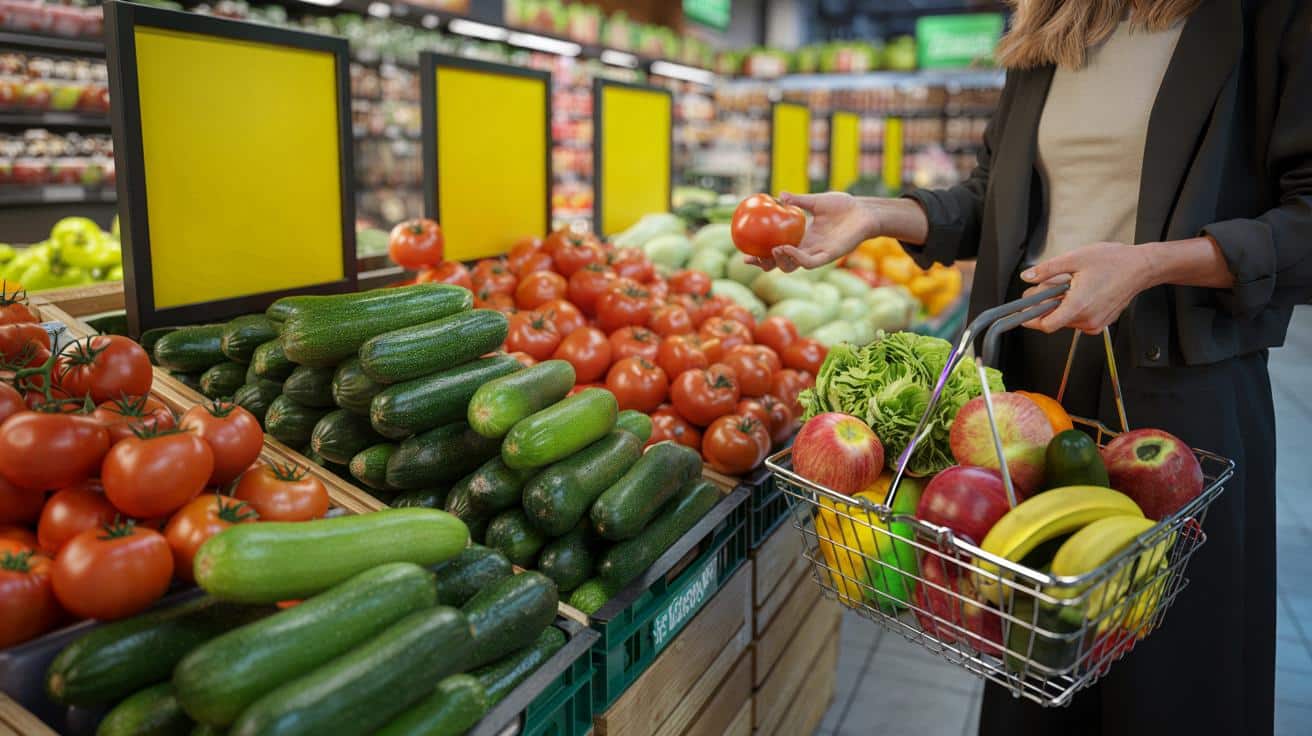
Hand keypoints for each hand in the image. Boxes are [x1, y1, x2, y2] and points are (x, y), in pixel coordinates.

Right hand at [747, 192, 876, 271]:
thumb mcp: (816, 202)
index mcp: (802, 239)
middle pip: (781, 264)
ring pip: (793, 266)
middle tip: (751, 258)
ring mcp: (818, 254)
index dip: (761, 255)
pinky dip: (797, 257)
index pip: (778, 252)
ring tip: (772, 249)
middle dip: (765, 264)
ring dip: (780, 261)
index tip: (745, 252)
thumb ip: (798, 201)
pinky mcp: (829, 255)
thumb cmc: (843, 206)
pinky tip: (787, 248)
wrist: (864, 212)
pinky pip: (810, 262)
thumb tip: (779, 195)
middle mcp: (808, 250)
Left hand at [1020, 242, 1155, 333]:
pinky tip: (1078, 290)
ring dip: (1059, 304)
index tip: (1023, 310)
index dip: (1031, 318)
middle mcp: (1088, 319)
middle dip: (1044, 304)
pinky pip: (1078, 319)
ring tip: (1067, 284)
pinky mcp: (1101, 322)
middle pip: (1054, 320)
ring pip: (1065, 319)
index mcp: (1079, 305)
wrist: (1142, 267)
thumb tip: (1028, 277)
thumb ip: (1047, 270)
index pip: (1046, 325)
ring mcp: (1096, 323)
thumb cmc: (1115, 262)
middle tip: (1045, 285)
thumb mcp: (1074, 259)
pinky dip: (1072, 307)